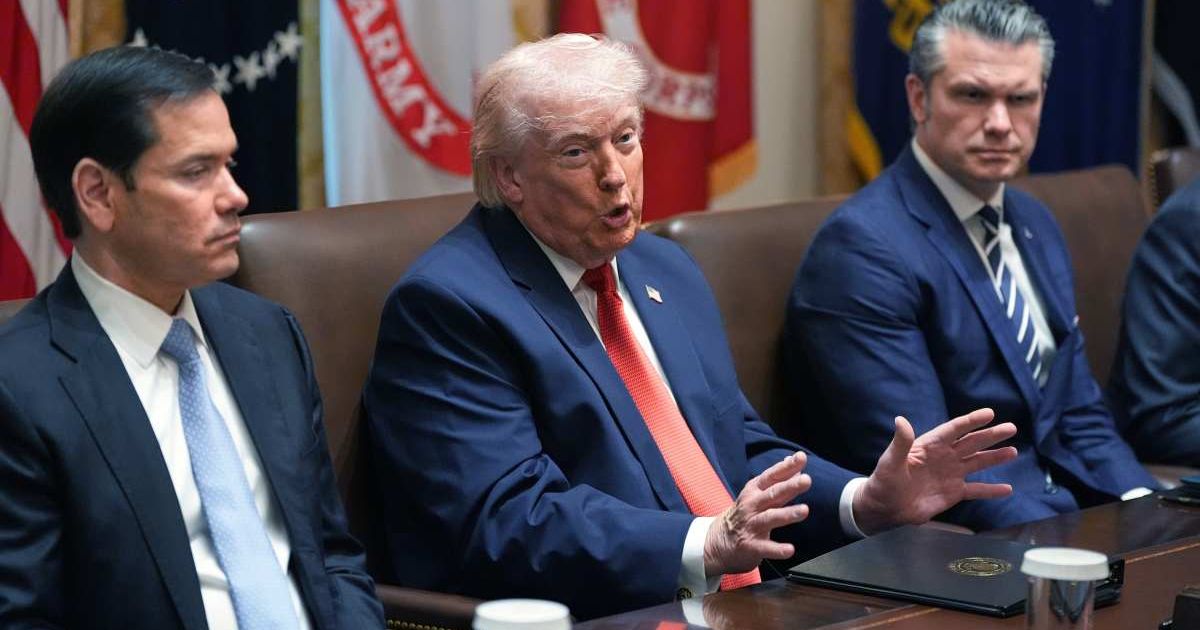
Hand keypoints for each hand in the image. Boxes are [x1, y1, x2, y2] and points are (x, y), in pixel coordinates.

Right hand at [703, 452, 810, 576]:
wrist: (718, 541)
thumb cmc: (744, 514)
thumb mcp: (757, 493)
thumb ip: (777, 479)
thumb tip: (792, 460)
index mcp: (755, 491)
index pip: (772, 476)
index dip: (787, 467)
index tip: (801, 458)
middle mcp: (752, 506)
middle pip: (772, 494)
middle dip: (790, 486)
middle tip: (807, 480)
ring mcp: (751, 525)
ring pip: (770, 518)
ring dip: (787, 514)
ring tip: (804, 510)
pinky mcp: (751, 546)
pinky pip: (765, 548)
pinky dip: (777, 549)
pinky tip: (790, 550)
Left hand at [853, 408, 1016, 534]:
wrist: (885, 507)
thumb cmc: (884, 481)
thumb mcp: (891, 461)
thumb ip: (901, 442)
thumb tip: (900, 419)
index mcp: (930, 446)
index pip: (954, 430)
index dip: (971, 421)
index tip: (989, 413)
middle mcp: (944, 457)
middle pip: (971, 443)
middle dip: (990, 435)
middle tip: (1011, 428)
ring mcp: (950, 474)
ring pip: (977, 463)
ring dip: (995, 457)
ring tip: (1013, 451)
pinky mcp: (953, 493)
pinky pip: (976, 490)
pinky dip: (991, 490)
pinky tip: (1007, 489)